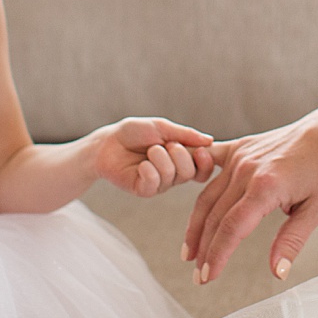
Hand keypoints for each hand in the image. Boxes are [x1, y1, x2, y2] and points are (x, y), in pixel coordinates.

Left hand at [94, 117, 214, 197]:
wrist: (108, 142)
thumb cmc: (135, 132)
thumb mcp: (161, 127)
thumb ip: (185, 134)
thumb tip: (209, 141)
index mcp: (182, 158)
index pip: (203, 168)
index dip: (206, 162)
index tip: (201, 150)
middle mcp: (174, 174)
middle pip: (190, 173)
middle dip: (180, 155)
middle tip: (166, 144)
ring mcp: (159, 184)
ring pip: (172, 177)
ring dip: (161, 158)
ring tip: (150, 150)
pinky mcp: (144, 190)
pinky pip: (154, 184)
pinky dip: (149, 171)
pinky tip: (142, 165)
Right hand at [183, 98, 317, 283]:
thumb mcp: (317, 209)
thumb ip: (292, 241)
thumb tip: (277, 272)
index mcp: (267, 185)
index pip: (232, 228)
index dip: (217, 256)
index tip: (208, 276)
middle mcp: (247, 169)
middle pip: (215, 216)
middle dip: (204, 249)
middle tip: (198, 275)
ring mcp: (239, 156)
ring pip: (207, 197)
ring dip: (196, 226)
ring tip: (189, 252)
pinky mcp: (238, 147)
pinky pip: (208, 166)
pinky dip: (196, 184)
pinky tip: (191, 204)